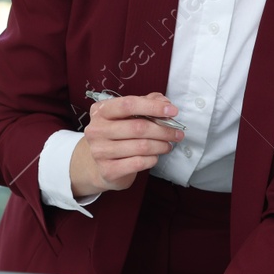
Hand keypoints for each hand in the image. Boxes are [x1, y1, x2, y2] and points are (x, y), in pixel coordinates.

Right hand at [69, 91, 183, 197]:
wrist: (99, 166)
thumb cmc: (117, 136)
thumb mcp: (127, 116)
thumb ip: (146, 103)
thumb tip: (164, 103)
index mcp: (101, 111)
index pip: (128, 104)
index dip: (153, 107)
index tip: (172, 110)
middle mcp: (97, 130)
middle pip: (138, 127)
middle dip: (163, 130)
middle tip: (176, 133)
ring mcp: (100, 151)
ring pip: (141, 146)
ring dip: (161, 145)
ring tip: (167, 145)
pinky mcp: (108, 170)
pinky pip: (139, 163)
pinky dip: (152, 159)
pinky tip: (154, 156)